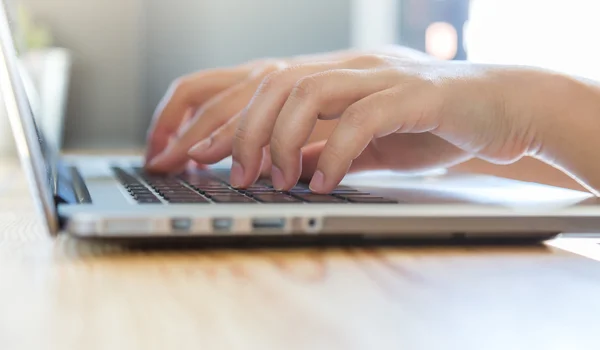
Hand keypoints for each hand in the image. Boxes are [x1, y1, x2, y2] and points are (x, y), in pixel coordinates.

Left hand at [144, 46, 433, 172]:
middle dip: (231, 131)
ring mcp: (378, 75)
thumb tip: (275, 170)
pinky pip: (361, 118)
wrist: (501, 107)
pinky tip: (323, 182)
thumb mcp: (359, 141)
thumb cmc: (429, 123)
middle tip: (221, 175)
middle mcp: (345, 66)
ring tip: (272, 180)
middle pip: (266, 82)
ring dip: (278, 140)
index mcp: (327, 74)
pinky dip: (333, 152)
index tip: (173, 154)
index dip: (202, 115)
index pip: (248, 82)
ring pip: (304, 90)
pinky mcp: (414, 94)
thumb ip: (318, 149)